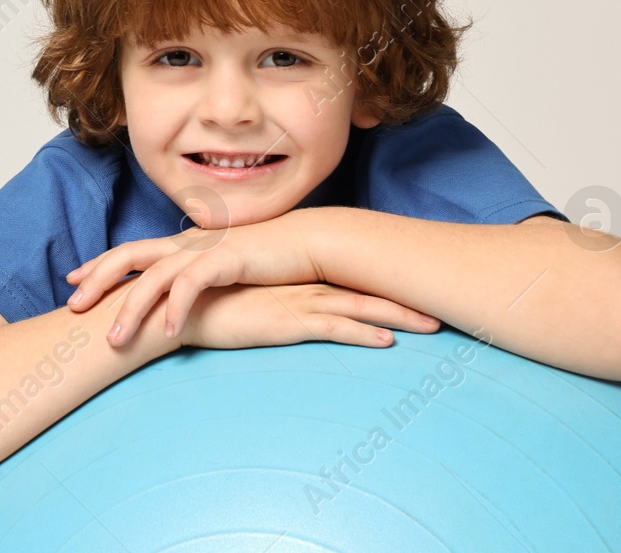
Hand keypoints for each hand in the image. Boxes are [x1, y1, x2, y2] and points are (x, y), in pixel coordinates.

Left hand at [66, 210, 371, 345]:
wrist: (309, 243)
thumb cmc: (266, 261)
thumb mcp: (222, 272)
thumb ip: (196, 281)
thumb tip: (174, 300)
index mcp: (182, 245)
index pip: (130, 251)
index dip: (99, 265)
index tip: (72, 282)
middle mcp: (186, 243)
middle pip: (129, 255)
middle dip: (98, 279)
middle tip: (73, 307)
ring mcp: (205, 249)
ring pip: (154, 276)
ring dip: (131, 308)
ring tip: (114, 339)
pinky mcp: (227, 258)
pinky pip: (192, 284)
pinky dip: (176, 307)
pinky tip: (166, 331)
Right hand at [175, 282, 442, 349]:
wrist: (176, 307)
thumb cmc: (205, 305)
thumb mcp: (245, 299)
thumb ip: (267, 298)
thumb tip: (282, 305)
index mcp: (294, 277)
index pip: (347, 277)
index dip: (382, 282)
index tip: (414, 286)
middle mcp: (301, 285)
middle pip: (364, 288)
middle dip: (404, 297)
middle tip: (444, 303)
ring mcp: (294, 302)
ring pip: (357, 307)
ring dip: (396, 316)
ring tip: (432, 325)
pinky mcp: (284, 321)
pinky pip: (332, 328)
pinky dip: (363, 333)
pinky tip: (388, 342)